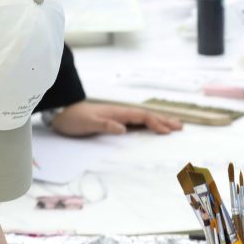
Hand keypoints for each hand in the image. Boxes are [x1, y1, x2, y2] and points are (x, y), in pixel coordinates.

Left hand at [51, 100, 180, 136]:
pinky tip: (152, 128)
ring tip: (173, 125)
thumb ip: (106, 125)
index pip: (142, 117)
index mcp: (118, 113)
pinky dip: (148, 125)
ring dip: (159, 121)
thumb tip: (123, 129)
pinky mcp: (115, 121)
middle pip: (147, 116)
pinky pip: (137, 123)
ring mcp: (119, 116)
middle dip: (164, 120)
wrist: (62, 113)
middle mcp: (121, 113)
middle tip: (180, 126)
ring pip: (143, 119)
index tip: (167, 131)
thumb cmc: (75, 119)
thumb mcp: (89, 123)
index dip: (155, 123)